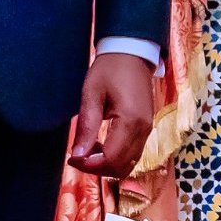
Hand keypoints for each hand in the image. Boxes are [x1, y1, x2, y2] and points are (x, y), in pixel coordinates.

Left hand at [68, 51, 157, 175]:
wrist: (133, 52)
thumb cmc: (110, 69)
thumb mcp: (92, 94)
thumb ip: (87, 126)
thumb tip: (77, 155)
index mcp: (131, 121)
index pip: (111, 159)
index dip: (90, 166)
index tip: (72, 158)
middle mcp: (144, 129)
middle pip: (122, 166)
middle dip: (97, 168)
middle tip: (78, 156)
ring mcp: (148, 129)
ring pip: (129, 163)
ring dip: (107, 164)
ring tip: (89, 150)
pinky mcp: (147, 127)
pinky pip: (133, 153)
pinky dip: (116, 157)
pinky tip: (101, 144)